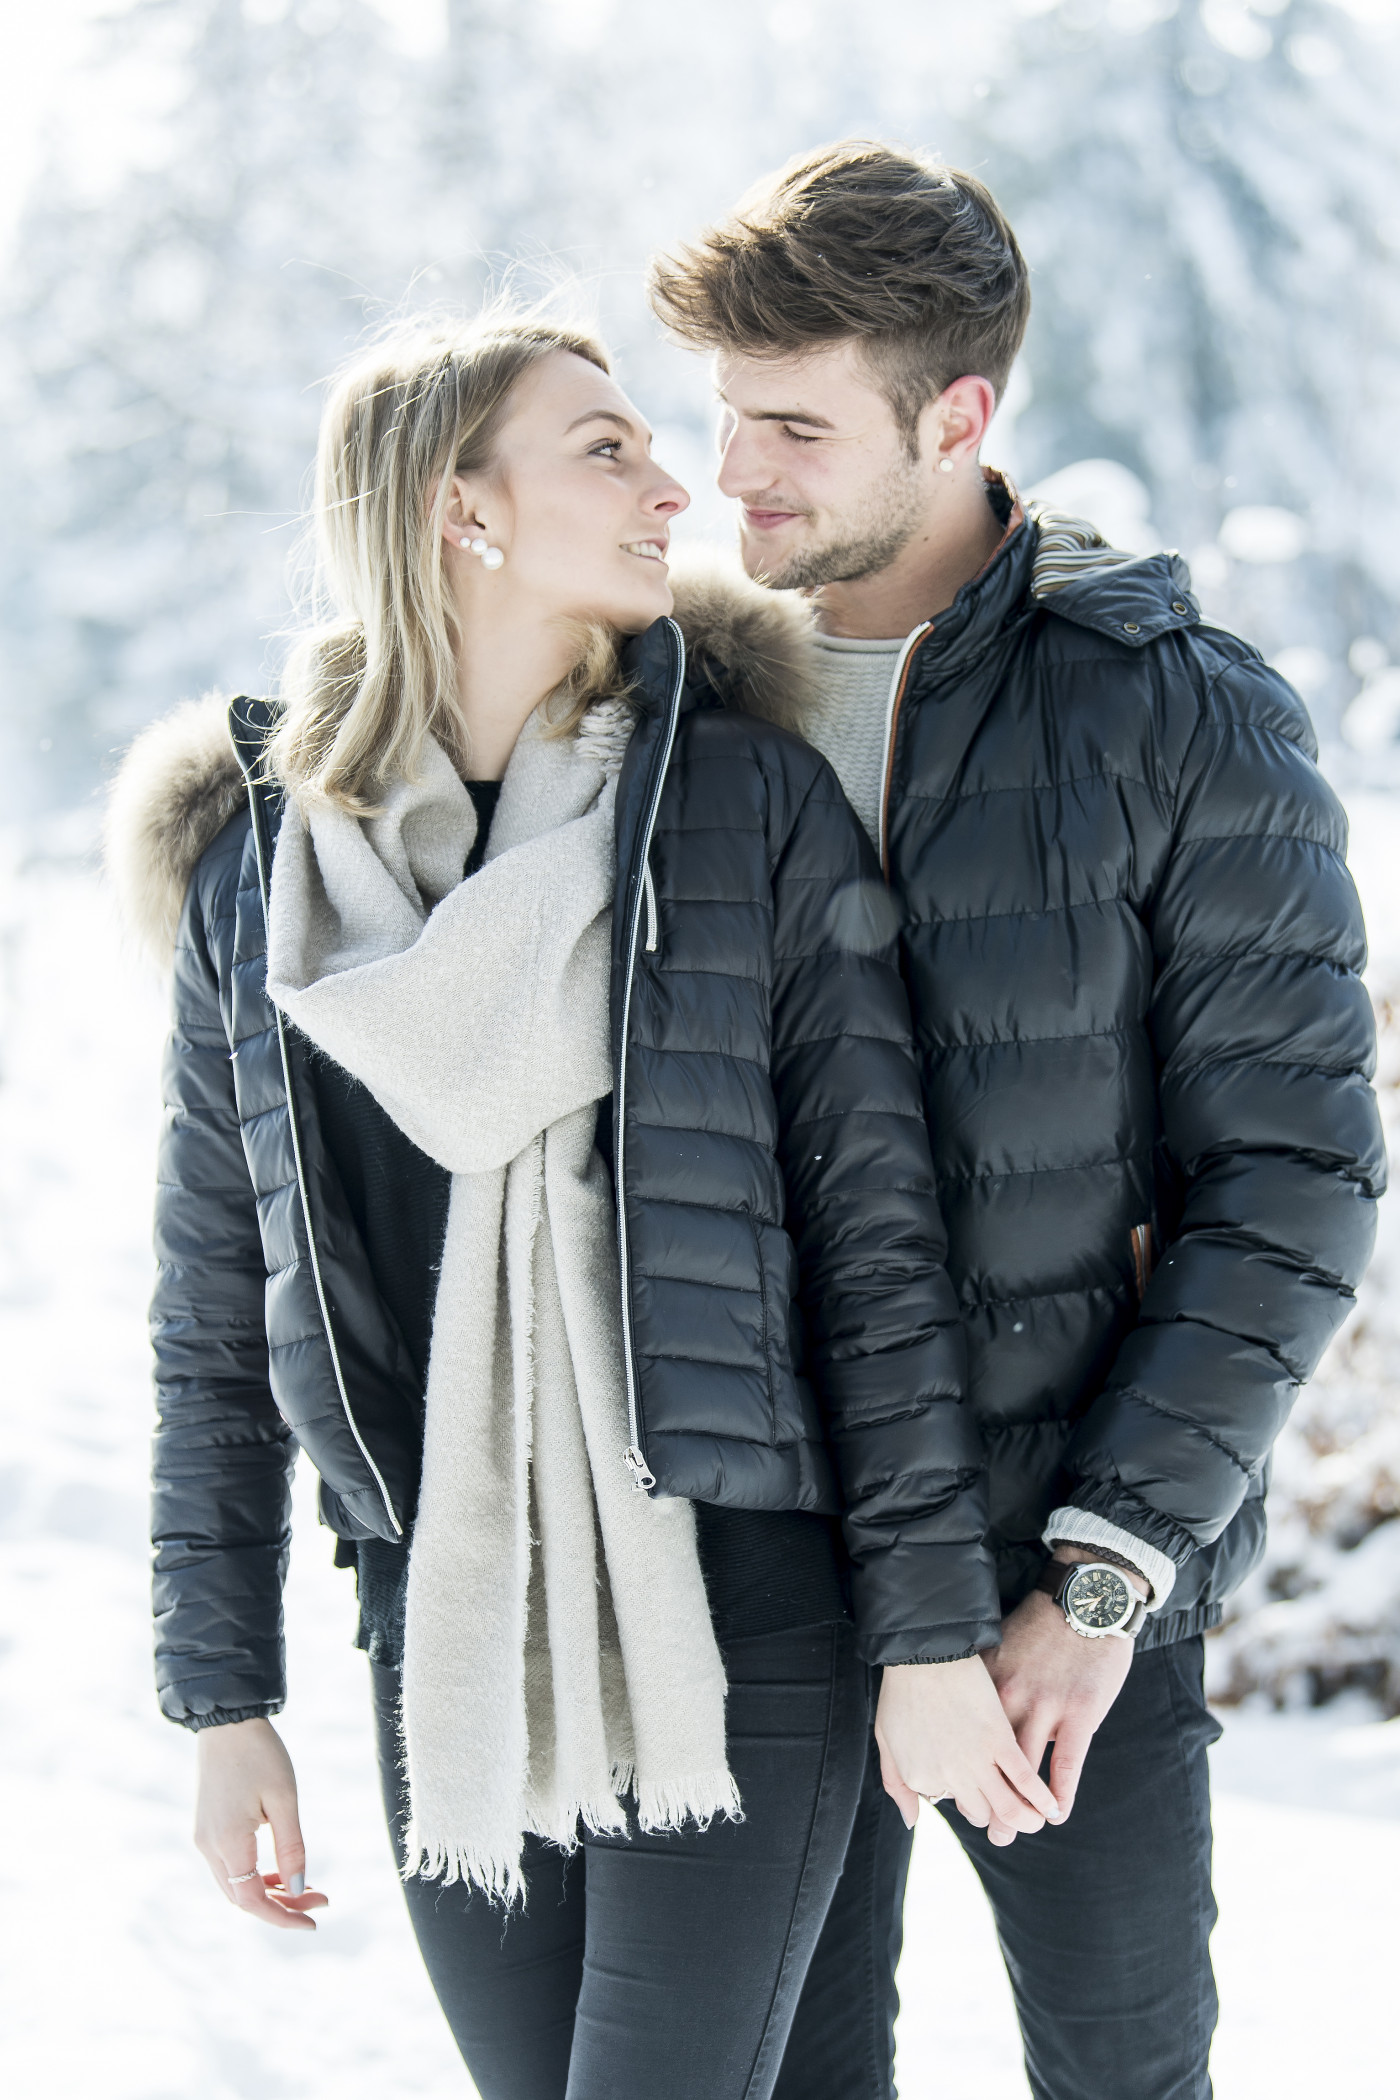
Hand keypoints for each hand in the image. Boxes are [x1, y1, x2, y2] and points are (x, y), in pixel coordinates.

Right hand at [194, 1717, 327, 1931]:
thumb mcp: (284, 1800)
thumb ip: (292, 1847)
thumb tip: (298, 1890)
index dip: (283, 1916)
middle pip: (242, 1898)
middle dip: (281, 1905)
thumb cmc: (260, 1755)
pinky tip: (282, 1869)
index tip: (313, 1922)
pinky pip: (230, 1866)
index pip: (253, 1900)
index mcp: (228, 1842)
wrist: (228, 1721)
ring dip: (269, 1891)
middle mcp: (209, 1847)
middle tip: (319, 1901)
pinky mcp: (207, 1828)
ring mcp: (204, 1838)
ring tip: (306, 1888)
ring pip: (235, 1885)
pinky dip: (255, 1874)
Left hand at [874, 1656, 1063, 1847]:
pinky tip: (1052, 1807)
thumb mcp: (885, 1738)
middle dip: (991, 1812)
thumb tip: (912, 1821)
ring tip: (1038, 1822)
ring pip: (1008, 1809)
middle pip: (979, 1812)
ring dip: (1026, 1822)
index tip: (966, 1776)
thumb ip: (896, 1785)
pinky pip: (1026, 1780)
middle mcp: (949, 1778)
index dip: (958, 1790)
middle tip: (1004, 1806)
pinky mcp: (1001, 1741)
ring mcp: (977, 1762)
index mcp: (919, 1778)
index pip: (947, 1801)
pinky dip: (1042, 1799)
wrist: (923, 1651)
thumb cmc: (903, 1688)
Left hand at [984, 1562, 1139, 1822]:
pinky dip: (1059, 1795)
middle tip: (985, 1830)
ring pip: (1024, 1774)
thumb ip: (981, 1682)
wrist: (1085, 1599)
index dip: (961, 1768)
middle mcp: (1010, 1699)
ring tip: (1014, 1833)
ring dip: (1019, 1810)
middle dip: (985, 1801)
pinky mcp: (1080, 1715)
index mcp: (986, 1684)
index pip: (966, 1739)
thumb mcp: (996, 1645)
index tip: (957, 1794)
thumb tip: (961, 1713)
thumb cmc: (1039, 1624)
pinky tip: (1055, 1814)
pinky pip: (1067, 1766)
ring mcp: (1046, 1709)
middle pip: (990, 1764)